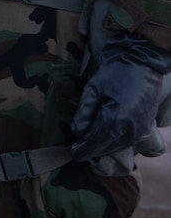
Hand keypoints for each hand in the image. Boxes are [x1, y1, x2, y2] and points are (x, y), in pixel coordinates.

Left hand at [71, 31, 170, 162]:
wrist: (141, 63)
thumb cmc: (115, 73)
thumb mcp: (93, 89)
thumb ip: (85, 112)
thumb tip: (77, 132)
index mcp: (116, 119)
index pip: (96, 140)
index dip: (84, 148)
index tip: (73, 154)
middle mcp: (131, 129)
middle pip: (108, 146)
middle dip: (92, 151)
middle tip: (78, 153)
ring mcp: (140, 129)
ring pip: (119, 146)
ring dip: (104, 149)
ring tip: (89, 150)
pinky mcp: (145, 126)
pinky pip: (128, 141)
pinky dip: (116, 143)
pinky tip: (105, 142)